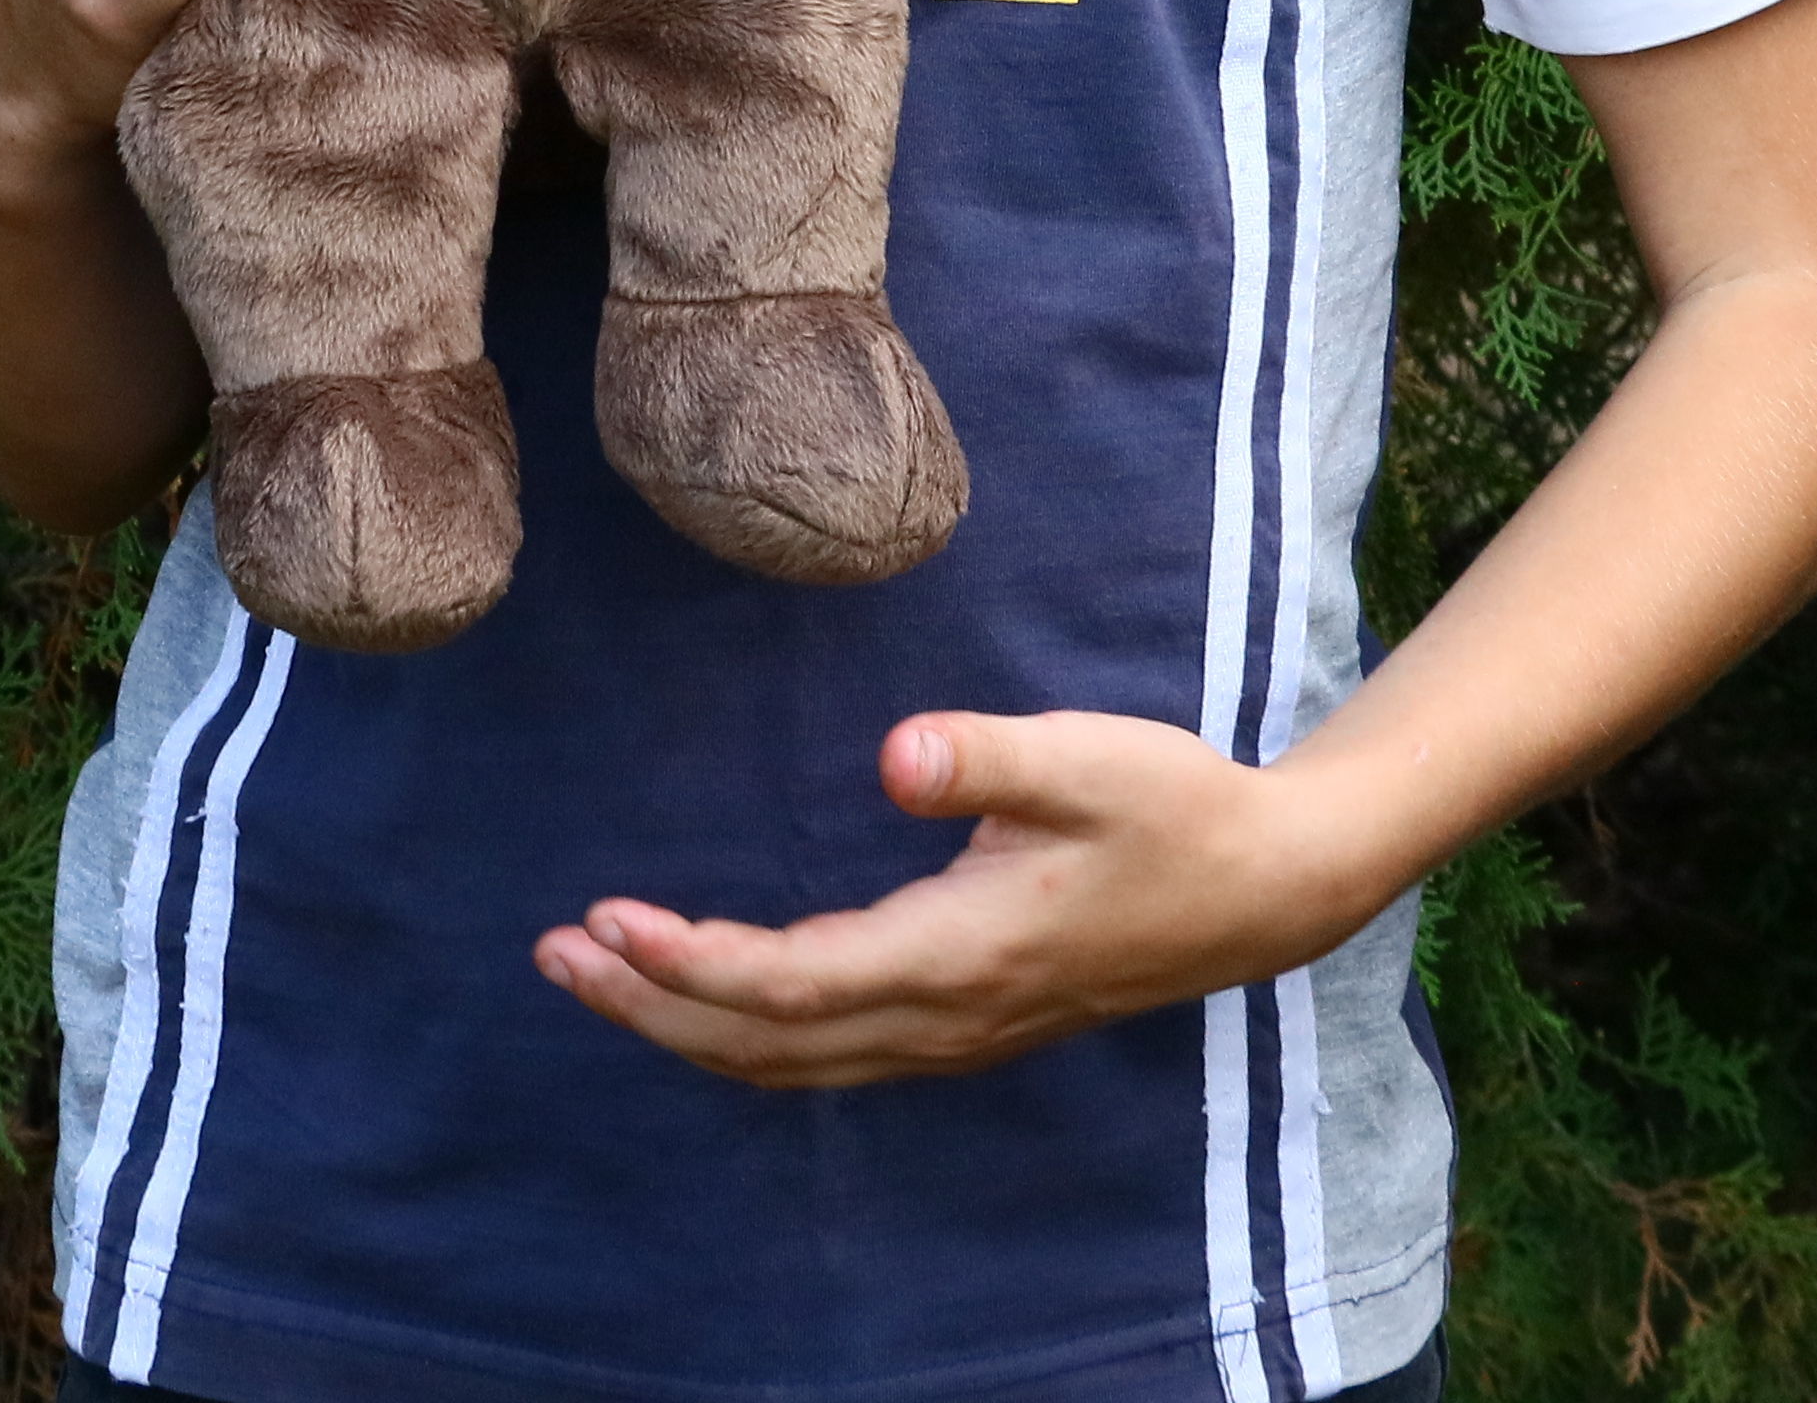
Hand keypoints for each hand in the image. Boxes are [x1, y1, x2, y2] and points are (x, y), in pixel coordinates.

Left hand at [532, 710, 1389, 1089]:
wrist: (1264, 889)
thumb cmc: (1176, 807)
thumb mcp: (1091, 755)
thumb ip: (990, 756)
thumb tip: (896, 753)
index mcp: (966, 950)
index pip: (797, 983)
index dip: (695, 964)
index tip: (608, 922)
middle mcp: (948, 1014)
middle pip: (768, 1042)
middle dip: (652, 1003)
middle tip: (552, 955)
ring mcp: (956, 1034)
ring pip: (792, 1062)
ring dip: (684, 1025)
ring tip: (593, 973)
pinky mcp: (964, 1026)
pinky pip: (827, 1056)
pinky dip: (744, 1037)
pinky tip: (702, 999)